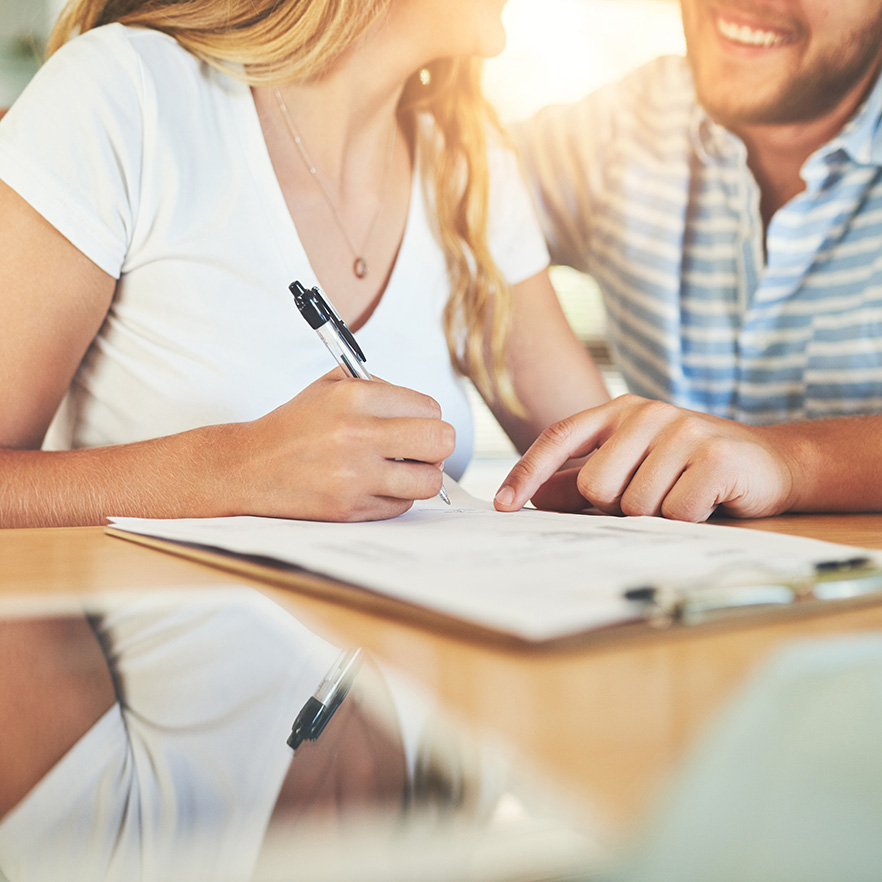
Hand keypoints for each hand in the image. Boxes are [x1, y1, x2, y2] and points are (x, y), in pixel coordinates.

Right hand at [225, 370, 454, 521]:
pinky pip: (402, 505)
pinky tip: (375, 485)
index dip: (426, 416)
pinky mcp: (350, 509)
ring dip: (421, 475)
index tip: (414, 422)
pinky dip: (396, 496)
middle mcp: (357, 435)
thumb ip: (380, 386)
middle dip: (436, 444)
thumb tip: (426, 411)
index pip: (429, 408)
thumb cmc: (296, 426)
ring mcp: (354, 476)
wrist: (249, 467)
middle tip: (420, 447)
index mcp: (355, 397)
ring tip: (402, 468)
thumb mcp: (331, 386)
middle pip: (440, 441)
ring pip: (429, 480)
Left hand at [493, 395, 796, 521]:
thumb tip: (537, 497)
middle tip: (652, 498)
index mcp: (619, 412)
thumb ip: (585, 480)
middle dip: (616, 508)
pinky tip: (706, 501)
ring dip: (656, 516)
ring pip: (634, 505)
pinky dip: (686, 521)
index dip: (528, 473)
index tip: (504, 506)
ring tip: (682, 496)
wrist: (770, 463)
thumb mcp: (634, 467)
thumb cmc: (689, 468)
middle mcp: (646, 413)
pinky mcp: (714, 456)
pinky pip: (674, 514)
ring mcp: (682, 430)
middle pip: (596, 486)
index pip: (559, 437)